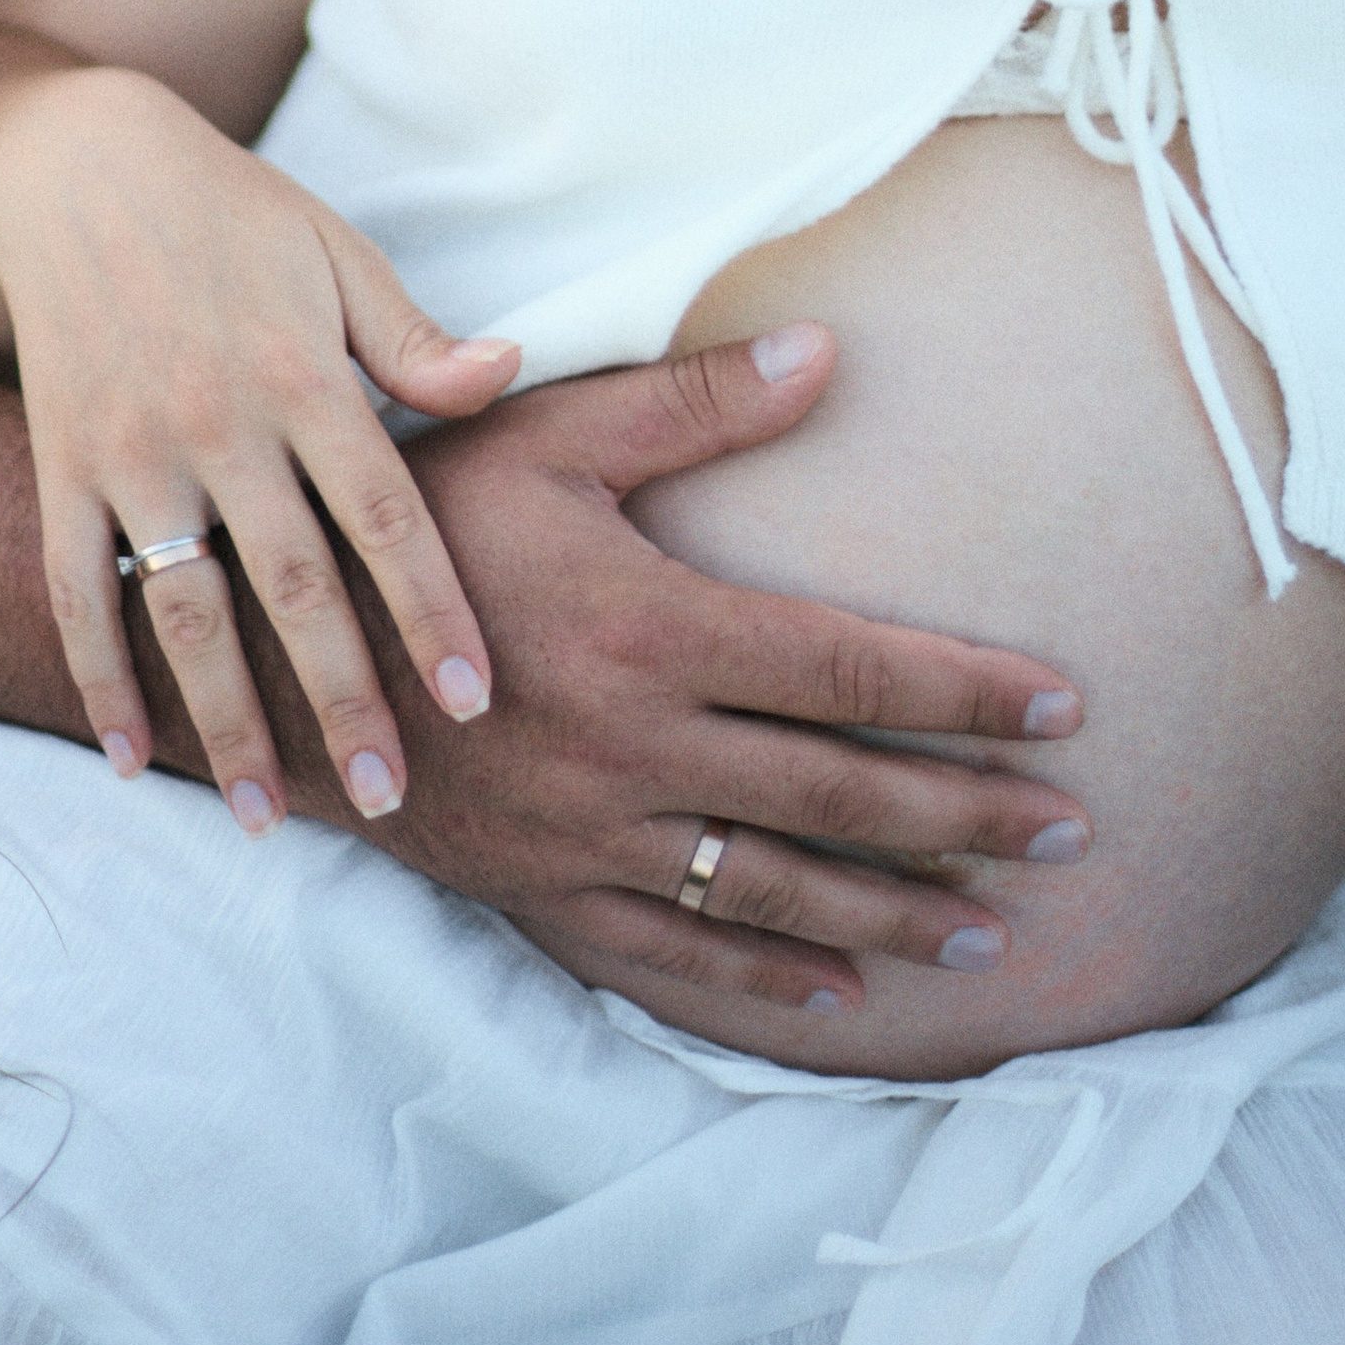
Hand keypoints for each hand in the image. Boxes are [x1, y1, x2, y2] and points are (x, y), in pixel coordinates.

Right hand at [0, 67, 518, 822]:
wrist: (72, 164)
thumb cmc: (232, 214)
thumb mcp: (336, 253)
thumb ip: (417, 339)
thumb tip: (512, 373)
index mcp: (300, 370)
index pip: (384, 513)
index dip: (432, 608)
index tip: (474, 700)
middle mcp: (215, 420)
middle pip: (293, 585)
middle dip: (343, 699)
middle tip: (388, 799)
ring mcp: (128, 451)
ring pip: (185, 611)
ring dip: (227, 720)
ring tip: (270, 816)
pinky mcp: (58, 465)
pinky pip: (73, 590)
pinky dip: (99, 680)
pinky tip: (134, 760)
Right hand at [279, 326, 1091, 1021]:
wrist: (271, 652)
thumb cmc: (415, 522)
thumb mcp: (546, 435)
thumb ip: (691, 404)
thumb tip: (826, 351)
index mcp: (656, 630)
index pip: (852, 671)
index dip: (968, 693)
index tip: (1067, 711)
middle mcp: (643, 749)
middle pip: (843, 797)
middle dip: (969, 818)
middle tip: (1074, 837)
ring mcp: (597, 835)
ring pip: (778, 890)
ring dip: (895, 916)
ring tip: (991, 933)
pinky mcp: (547, 890)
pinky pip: (677, 954)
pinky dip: (764, 978)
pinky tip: (837, 994)